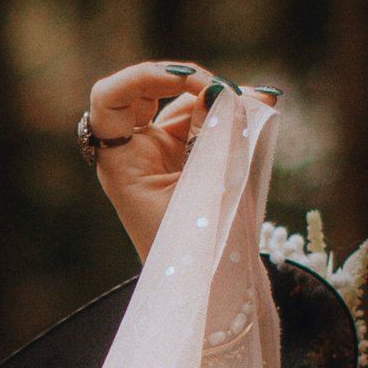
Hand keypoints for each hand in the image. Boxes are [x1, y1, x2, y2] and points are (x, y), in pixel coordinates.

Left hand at [81, 61, 274, 260]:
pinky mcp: (184, 158)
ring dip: (217, 98)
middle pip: (146, 93)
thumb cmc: (201, 249)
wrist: (212, 290)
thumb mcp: (212, 187)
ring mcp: (157, 154)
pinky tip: (258, 105)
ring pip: (180, 105)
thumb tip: (221, 90)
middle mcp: (133, 153)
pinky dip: (227, 113)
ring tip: (256, 101)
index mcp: (121, 164)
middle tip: (227, 89)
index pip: (108, 100)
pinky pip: (202, 122)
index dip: (141, 77)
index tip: (186, 80)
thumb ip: (217, 135)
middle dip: (188, 83)